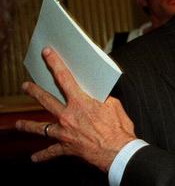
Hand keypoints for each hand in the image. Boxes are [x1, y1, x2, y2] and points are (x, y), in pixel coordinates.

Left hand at [15, 47, 136, 172]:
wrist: (118, 151)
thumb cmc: (119, 128)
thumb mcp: (114, 105)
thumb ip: (102, 98)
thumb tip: (97, 93)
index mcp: (80, 102)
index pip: (64, 78)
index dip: (55, 63)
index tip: (47, 53)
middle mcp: (68, 116)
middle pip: (46, 100)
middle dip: (35, 92)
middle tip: (26, 86)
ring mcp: (64, 132)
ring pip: (41, 127)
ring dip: (28, 125)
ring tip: (18, 124)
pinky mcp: (66, 147)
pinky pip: (51, 152)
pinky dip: (42, 155)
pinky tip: (34, 158)